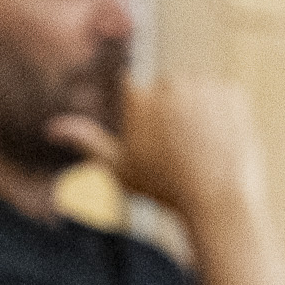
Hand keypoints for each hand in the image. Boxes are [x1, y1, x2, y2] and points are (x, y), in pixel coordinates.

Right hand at [46, 72, 264, 218]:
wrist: (218, 199)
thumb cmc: (163, 190)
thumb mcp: (118, 169)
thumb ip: (86, 142)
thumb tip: (51, 127)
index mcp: (138, 99)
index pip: (132, 89)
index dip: (143, 114)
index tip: (153, 136)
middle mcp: (168, 84)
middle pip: (166, 90)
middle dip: (171, 114)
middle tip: (180, 151)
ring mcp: (203, 86)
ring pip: (196, 93)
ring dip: (197, 113)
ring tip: (200, 149)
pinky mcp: (232, 92)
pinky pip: (223, 98)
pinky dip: (223, 116)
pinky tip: (219, 143)